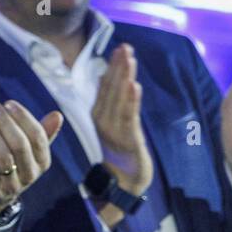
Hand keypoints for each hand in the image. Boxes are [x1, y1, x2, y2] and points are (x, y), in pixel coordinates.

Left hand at [0, 102, 63, 223]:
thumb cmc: (11, 165)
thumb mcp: (27, 152)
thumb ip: (41, 134)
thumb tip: (58, 115)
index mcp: (41, 162)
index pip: (37, 137)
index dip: (24, 118)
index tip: (9, 104)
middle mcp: (30, 174)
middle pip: (20, 145)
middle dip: (6, 123)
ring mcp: (11, 185)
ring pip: (3, 157)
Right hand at [93, 43, 153, 195]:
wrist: (120, 184)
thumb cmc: (118, 154)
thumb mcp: (112, 126)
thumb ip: (109, 102)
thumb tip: (105, 77)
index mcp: (99, 114)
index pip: (106, 86)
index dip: (113, 67)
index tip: (119, 49)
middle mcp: (103, 118)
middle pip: (111, 89)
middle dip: (118, 67)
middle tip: (124, 47)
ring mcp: (114, 129)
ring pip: (119, 99)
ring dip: (123, 77)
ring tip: (128, 59)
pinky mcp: (127, 139)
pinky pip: (128, 116)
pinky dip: (129, 100)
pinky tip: (132, 85)